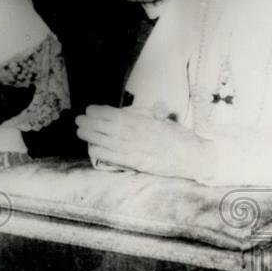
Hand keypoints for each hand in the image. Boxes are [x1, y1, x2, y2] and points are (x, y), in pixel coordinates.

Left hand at [75, 105, 213, 181]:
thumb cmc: (180, 138)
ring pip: (108, 141)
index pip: (118, 114)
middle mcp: (138, 133)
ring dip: (92, 136)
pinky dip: (103, 153)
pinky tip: (92, 150)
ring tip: (80, 132)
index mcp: (145, 121)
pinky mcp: (138, 163)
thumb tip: (152, 107)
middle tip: (79, 120)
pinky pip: (116, 157)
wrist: (193, 156)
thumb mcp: (167, 121)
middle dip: (91, 122)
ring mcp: (137, 149)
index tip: (90, 109)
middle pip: (108, 126)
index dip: (101, 111)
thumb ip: (155, 114)